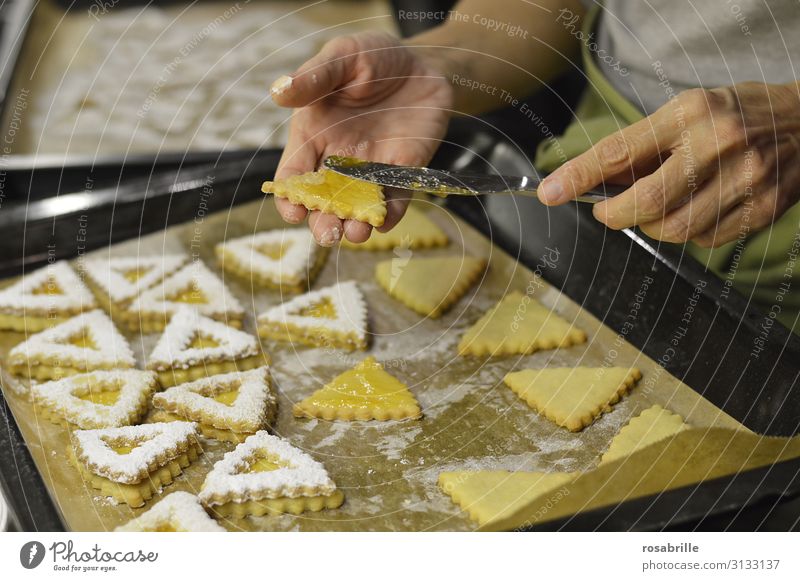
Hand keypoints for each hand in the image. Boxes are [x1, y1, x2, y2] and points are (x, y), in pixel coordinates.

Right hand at [270, 32, 452, 245]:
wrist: (423, 63)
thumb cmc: (374, 58)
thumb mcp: (342, 56)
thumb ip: (315, 77)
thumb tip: (278, 91)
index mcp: (314, 134)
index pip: (295, 174)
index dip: (290, 197)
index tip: (293, 211)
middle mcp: (338, 159)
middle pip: (323, 201)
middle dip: (322, 222)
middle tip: (327, 233)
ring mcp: (371, 170)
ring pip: (357, 208)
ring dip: (354, 225)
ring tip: (355, 233)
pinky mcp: (403, 173)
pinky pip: (394, 201)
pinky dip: (389, 215)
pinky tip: (383, 223)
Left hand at [537, 82, 799, 246]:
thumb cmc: (732, 113)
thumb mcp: (684, 111)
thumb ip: (640, 146)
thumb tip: (590, 181)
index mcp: (690, 114)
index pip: (620, 151)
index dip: (579, 176)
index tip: (549, 193)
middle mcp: (719, 145)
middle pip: (647, 203)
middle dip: (615, 214)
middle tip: (605, 210)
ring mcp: (746, 180)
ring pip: (674, 229)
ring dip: (651, 225)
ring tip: (656, 206)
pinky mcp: (763, 208)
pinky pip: (705, 239)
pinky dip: (687, 231)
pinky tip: (694, 209)